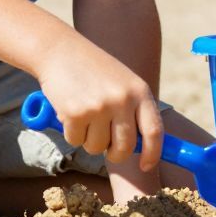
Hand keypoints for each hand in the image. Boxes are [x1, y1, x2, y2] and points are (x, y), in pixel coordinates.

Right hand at [35, 34, 164, 173]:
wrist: (60, 50)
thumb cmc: (94, 70)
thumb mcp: (123, 83)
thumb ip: (134, 110)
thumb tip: (144, 147)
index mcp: (140, 91)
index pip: (155, 132)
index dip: (153, 154)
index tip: (146, 166)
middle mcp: (123, 100)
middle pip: (126, 147)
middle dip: (116, 155)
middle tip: (109, 151)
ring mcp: (99, 107)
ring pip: (97, 147)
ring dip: (89, 140)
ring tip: (85, 117)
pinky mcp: (76, 113)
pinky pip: (76, 140)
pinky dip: (71, 133)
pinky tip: (70, 111)